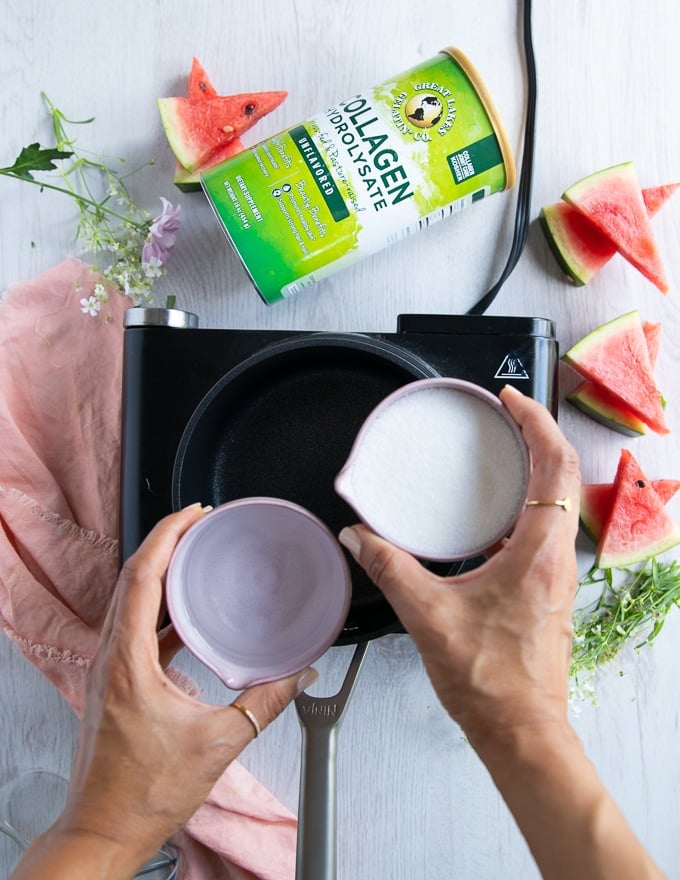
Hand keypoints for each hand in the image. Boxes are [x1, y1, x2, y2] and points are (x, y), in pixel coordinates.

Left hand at [13, 505, 315, 879]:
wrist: (103, 829)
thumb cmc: (142, 793)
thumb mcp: (219, 742)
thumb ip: (265, 703)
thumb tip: (298, 675)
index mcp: (128, 661)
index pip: (142, 577)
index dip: (167, 536)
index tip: (192, 516)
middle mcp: (110, 658)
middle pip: (131, 578)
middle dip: (164, 541)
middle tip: (196, 523)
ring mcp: (108, 670)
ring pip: (128, 600)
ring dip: (158, 570)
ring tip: (191, 555)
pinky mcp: (114, 683)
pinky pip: (133, 627)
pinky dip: (158, 607)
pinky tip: (186, 615)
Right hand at [339, 384, 579, 749]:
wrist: (521, 731)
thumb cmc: (490, 682)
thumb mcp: (429, 616)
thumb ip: (389, 568)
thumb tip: (359, 536)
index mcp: (538, 554)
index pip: (554, 467)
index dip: (536, 424)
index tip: (512, 401)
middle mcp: (555, 558)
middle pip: (561, 476)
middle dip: (537, 434)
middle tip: (507, 412)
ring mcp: (554, 574)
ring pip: (557, 502)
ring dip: (536, 467)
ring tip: (502, 449)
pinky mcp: (546, 589)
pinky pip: (544, 528)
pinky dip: (526, 501)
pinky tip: (492, 511)